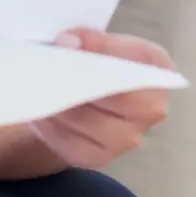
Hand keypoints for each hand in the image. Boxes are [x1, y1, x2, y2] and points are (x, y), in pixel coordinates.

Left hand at [30, 28, 175, 169]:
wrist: (89, 96)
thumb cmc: (95, 62)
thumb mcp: (96, 41)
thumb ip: (88, 39)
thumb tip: (68, 43)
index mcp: (157, 69)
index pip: (135, 61)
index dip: (101, 50)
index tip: (66, 41)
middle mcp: (152, 107)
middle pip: (115, 97)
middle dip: (77, 82)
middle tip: (46, 68)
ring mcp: (130, 138)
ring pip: (90, 122)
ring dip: (60, 106)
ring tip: (37, 88)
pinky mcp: (101, 158)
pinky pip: (73, 146)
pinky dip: (53, 129)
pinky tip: (39, 114)